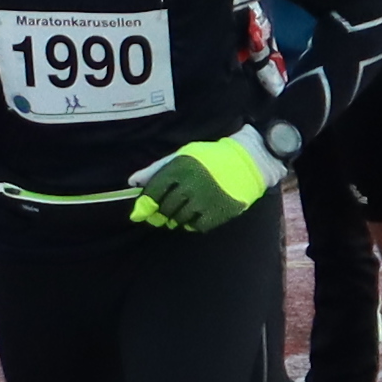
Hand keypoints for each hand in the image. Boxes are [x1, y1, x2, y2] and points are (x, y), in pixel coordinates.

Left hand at [129, 129, 278, 232]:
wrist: (247, 162)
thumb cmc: (211, 158)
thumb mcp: (183, 155)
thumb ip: (157, 169)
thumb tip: (133, 182)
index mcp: (178, 169)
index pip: (153, 194)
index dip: (144, 206)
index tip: (140, 214)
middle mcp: (189, 186)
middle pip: (164, 210)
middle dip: (160, 214)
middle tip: (163, 213)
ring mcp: (203, 202)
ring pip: (178, 220)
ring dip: (176, 219)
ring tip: (182, 211)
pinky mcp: (216, 214)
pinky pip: (195, 226)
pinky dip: (191, 224)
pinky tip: (196, 215)